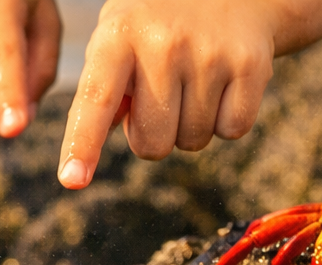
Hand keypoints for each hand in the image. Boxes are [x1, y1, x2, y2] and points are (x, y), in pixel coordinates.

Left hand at [58, 0, 273, 187]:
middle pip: (151, 145)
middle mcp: (163, 43)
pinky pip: (232, 130)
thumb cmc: (159, 26)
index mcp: (119, 35)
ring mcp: (209, 54)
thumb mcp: (120, 40)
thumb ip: (101, 90)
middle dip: (154, 135)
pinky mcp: (249, 66)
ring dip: (190, 125)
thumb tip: (93, 142)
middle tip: (162, 96)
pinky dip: (226, 119)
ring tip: (194, 81)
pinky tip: (222, 84)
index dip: (83, 143)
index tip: (71, 180)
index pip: (95, 100)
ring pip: (191, 142)